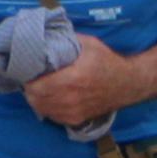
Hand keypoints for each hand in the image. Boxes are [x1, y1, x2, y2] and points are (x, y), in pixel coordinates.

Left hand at [22, 45, 138, 134]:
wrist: (127, 84)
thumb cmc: (107, 62)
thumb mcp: (89, 44)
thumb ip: (67, 41)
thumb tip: (46, 37)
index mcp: (73, 78)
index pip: (36, 86)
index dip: (29, 79)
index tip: (29, 72)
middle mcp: (71, 98)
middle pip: (35, 99)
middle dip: (30, 89)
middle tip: (33, 79)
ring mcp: (73, 112)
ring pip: (41, 109)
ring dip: (37, 99)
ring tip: (40, 88)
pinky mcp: (76, 120)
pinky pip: (51, 116)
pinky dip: (47, 107)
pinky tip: (51, 98)